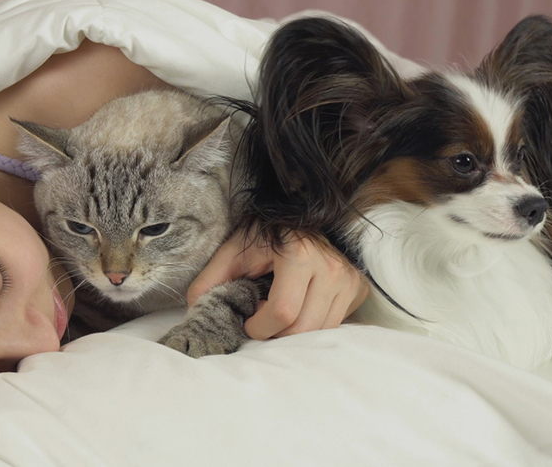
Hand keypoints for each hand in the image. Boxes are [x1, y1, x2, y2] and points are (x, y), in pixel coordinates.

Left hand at [187, 229, 369, 339]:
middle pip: (302, 328)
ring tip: (278, 316)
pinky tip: (299, 310)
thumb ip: (211, 280)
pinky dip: (312, 326)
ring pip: (320, 331)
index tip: (248, 322)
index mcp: (299, 255)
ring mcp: (348, 279)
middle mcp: (330, 268)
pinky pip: (334, 324)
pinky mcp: (357, 288)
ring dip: (294, 333)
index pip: (282, 313)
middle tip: (261, 323)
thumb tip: (194, 312)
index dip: (259, 327)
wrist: (300, 216)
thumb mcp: (234, 251)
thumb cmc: (264, 235)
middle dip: (275, 335)